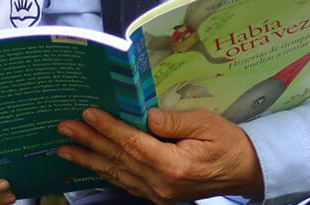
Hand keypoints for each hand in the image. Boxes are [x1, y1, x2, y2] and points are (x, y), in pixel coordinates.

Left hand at [57, 108, 263, 204]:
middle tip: (63, 129)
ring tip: (65, 149)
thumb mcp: (205, 123)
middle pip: (117, 159)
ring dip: (89, 160)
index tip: (86, 114)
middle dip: (88, 142)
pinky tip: (92, 165)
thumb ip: (172, 120)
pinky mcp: (158, 195)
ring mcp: (158, 193)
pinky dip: (106, 173)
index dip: (107, 128)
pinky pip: (126, 183)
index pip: (131, 143)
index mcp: (172, 164)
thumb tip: (144, 115)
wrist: (246, 171)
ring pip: (116, 174)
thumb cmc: (228, 143)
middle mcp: (160, 183)